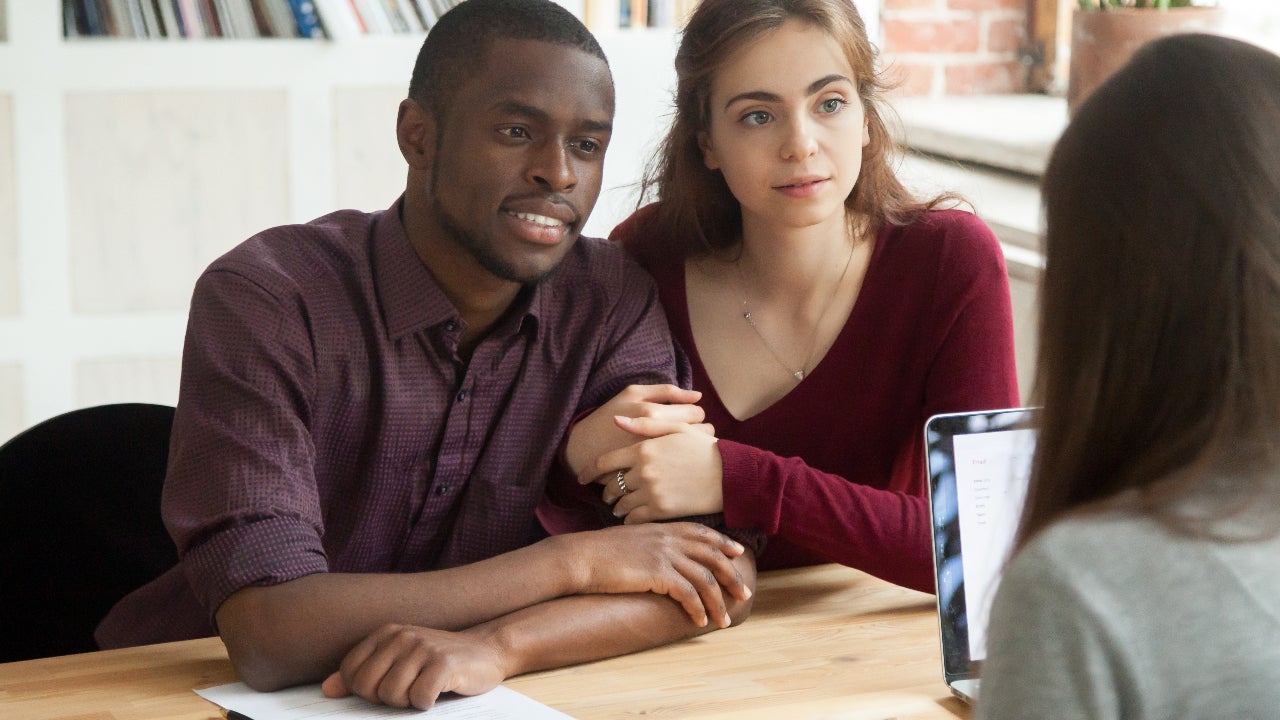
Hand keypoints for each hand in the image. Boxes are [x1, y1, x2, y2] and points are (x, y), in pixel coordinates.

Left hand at [321, 624, 505, 709]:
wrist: (486, 651)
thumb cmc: (437, 662)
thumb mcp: (397, 662)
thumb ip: (362, 674)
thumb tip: (327, 690)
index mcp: (386, 633)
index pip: (350, 672)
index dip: (365, 691)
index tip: (387, 687)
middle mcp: (402, 635)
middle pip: (368, 687)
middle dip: (385, 699)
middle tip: (408, 691)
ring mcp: (424, 647)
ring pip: (392, 695)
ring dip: (408, 702)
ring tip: (423, 690)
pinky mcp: (444, 663)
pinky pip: (419, 699)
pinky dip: (427, 704)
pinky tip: (438, 692)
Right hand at [563, 522, 749, 627]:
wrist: (579, 557)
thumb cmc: (597, 552)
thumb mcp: (628, 539)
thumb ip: (649, 543)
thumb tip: (657, 555)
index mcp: (662, 527)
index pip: (702, 532)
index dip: (723, 542)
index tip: (738, 552)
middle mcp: (668, 538)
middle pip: (712, 555)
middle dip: (732, 576)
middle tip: (745, 593)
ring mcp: (664, 554)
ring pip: (705, 579)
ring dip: (719, 602)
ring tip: (724, 620)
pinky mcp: (658, 573)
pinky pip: (688, 594)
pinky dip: (698, 609)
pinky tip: (699, 621)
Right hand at [564, 384, 703, 475]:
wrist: (585, 448)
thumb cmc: (611, 416)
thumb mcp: (633, 394)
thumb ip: (666, 392)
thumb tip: (698, 395)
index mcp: (653, 414)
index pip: (695, 412)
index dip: (697, 414)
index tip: (690, 418)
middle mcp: (655, 436)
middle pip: (700, 432)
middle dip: (699, 431)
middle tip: (690, 433)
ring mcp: (655, 459)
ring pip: (695, 452)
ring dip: (696, 448)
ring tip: (686, 446)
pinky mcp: (652, 476)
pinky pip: (684, 469)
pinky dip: (686, 463)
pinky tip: (680, 459)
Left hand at [579, 416, 724, 521]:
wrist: (729, 475)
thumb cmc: (703, 449)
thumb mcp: (675, 430)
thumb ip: (643, 424)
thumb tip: (614, 419)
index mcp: (643, 449)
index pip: (604, 463)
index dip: (589, 471)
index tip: (582, 478)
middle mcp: (643, 471)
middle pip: (611, 485)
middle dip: (606, 490)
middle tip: (606, 494)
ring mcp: (651, 492)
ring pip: (620, 504)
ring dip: (616, 506)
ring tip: (618, 507)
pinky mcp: (661, 510)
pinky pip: (634, 518)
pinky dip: (629, 519)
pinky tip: (631, 517)